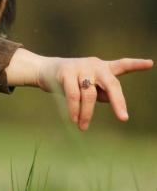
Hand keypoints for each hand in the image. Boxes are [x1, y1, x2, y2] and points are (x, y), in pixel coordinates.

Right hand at [7, 49, 152, 130]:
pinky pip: (73, 95)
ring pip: (89, 95)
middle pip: (111, 83)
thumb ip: (101, 93)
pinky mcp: (66, 72)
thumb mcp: (88, 86)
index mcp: (103, 68)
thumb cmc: (71, 81)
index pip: (122, 65)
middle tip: (123, 118)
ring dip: (86, 113)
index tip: (150, 64)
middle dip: (118, 101)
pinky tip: (73, 118)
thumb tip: (112, 101)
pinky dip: (74, 109)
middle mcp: (94, 65)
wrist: (44, 70)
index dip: (136, 64)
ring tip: (82, 127)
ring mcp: (80, 67)